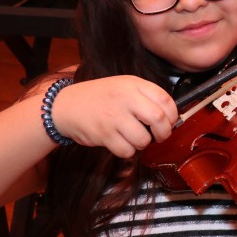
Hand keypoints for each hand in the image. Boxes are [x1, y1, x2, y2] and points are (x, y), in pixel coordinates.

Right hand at [49, 76, 176, 157]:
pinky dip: (127, 151)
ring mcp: (114, 116)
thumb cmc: (99, 98)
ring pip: (144, 139)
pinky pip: (127, 150)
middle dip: (164, 132)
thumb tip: (169, 117)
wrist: (64, 106)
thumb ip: (145, 97)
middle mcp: (125, 98)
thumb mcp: (123, 86)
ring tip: (134, 138)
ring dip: (143, 143)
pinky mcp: (104, 134)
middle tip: (159, 136)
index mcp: (133, 84)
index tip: (170, 122)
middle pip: (159, 119)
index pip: (165, 99)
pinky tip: (120, 142)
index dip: (173, 115)